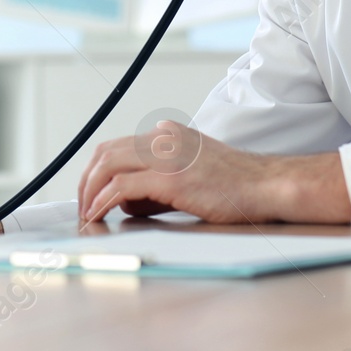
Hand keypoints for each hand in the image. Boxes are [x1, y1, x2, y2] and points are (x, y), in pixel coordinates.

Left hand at [76, 120, 350, 224]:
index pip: (118, 146)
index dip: (97, 171)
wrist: (270, 186)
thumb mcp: (192, 174)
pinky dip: (103, 201)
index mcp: (169, 135)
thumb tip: (127, 202)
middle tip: (81, 206)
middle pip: (106, 152)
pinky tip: (98, 215)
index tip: (89, 193)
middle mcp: (164, 139)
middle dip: (86, 180)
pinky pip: (121, 188)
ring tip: (86, 214)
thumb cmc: (238, 188)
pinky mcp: (171, 178)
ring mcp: (167, 156)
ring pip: (107, 165)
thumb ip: (158, 183)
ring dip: (89, 191)